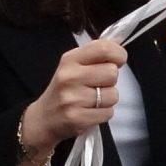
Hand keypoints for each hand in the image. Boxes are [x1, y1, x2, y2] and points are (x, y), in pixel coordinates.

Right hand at [22, 39, 128, 153]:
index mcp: (70, 59)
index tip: (117, 61)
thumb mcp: (74, 66)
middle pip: (112, 73)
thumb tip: (120, 46)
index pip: (104, 48)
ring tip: (92, 100)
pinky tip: (90, 111)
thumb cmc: (65, 89)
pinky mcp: (77, 118)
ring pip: (113, 95)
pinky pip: (108, 113)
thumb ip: (96, 55)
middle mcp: (69, 77)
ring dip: (107, 99)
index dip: (118, 54)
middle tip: (97, 85)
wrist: (45, 118)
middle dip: (110, 81)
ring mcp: (72, 99)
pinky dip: (103, 113)